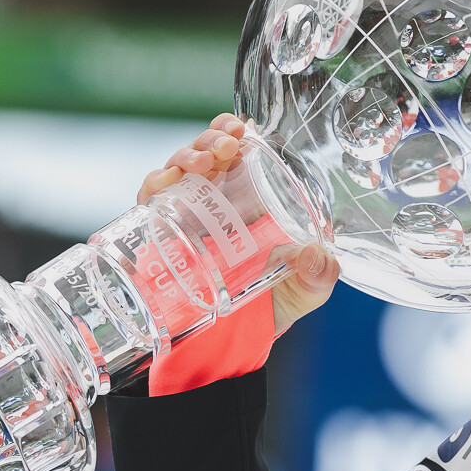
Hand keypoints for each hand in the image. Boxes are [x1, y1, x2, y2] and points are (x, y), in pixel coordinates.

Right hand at [140, 113, 339, 335]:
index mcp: (254, 199)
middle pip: (208, 150)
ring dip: (188, 154)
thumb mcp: (305, 291)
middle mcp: (219, 200)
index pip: (241, 151)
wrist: (232, 343)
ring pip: (180, 167)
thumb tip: (318, 258)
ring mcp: (189, 214)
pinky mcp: (163, 233)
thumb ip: (317, 277)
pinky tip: (166, 181)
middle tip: (226, 145)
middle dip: (212, 137)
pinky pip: (152, 199)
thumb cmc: (274, 306)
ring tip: (203, 161)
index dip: (236, 130)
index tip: (242, 127)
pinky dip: (156, 183)